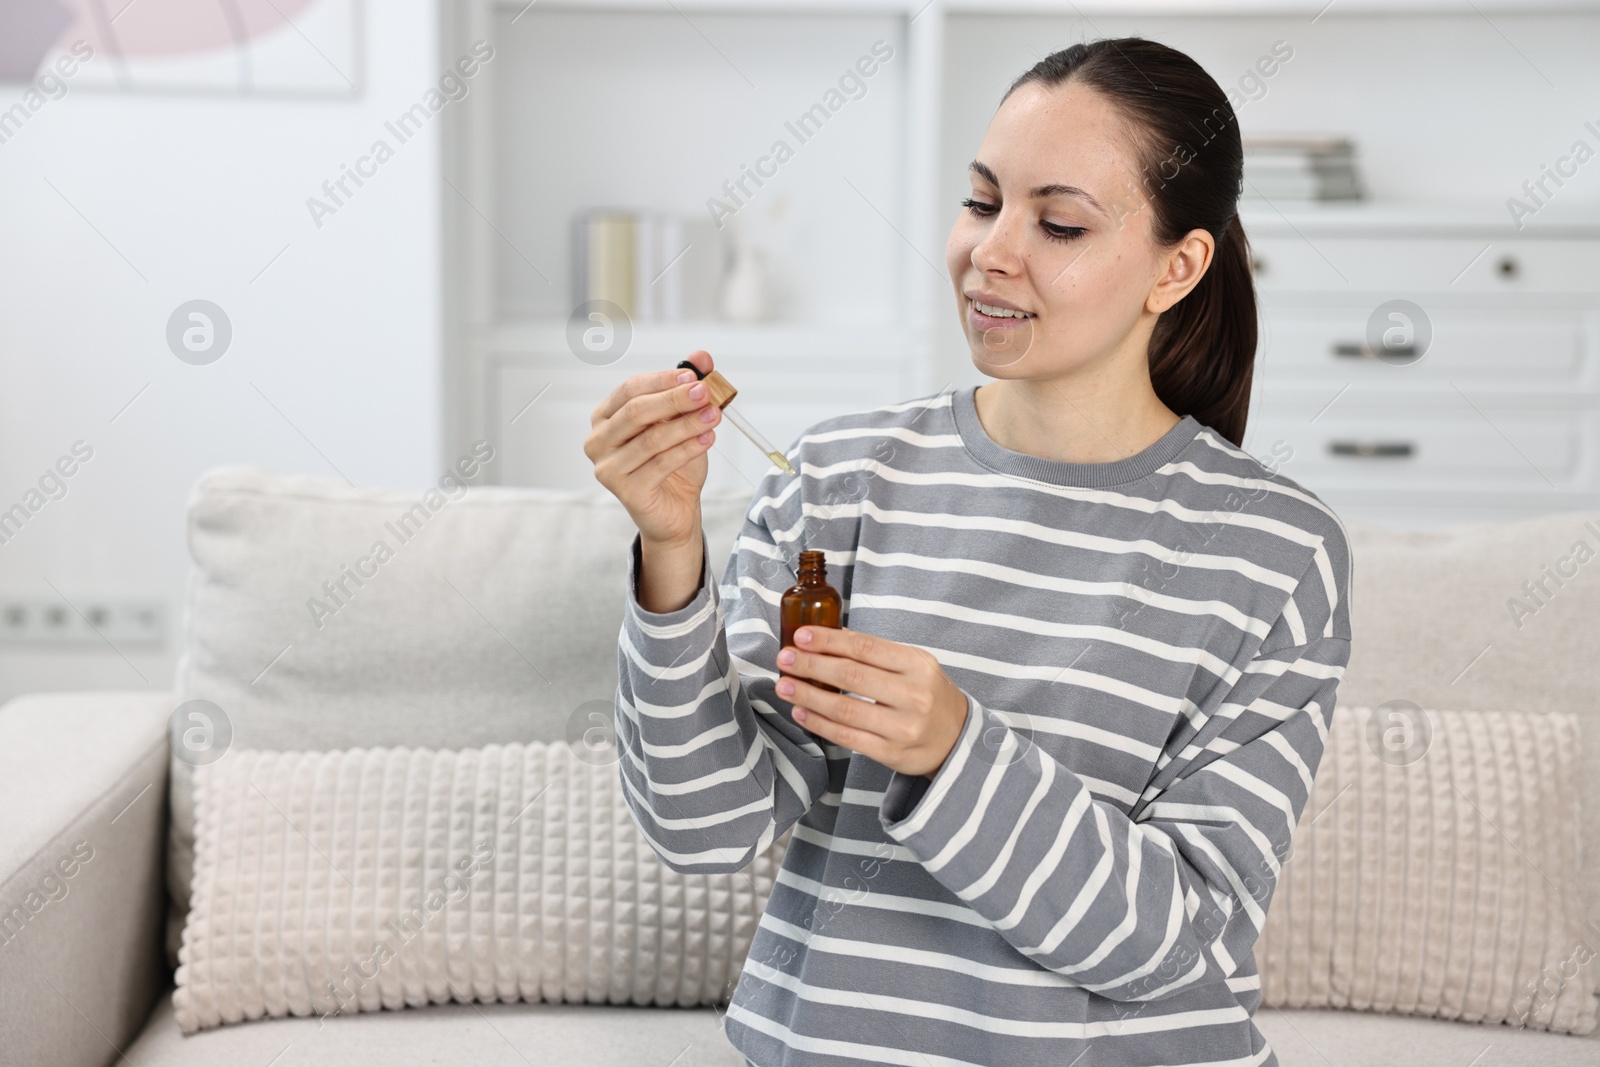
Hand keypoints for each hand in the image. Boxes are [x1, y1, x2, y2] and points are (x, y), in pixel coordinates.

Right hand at [584, 350, 721, 547]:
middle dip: (675, 399)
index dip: (662, 380)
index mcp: (605, 417)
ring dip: (687, 424)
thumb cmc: (674, 463)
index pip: (629, 389)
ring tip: (715, 416)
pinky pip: (660, 464)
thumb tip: (702, 357)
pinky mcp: (625, 491)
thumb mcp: (683, 421)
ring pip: (651, 438)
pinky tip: (707, 439)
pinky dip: (687, 449)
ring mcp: (607, 468)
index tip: (695, 376)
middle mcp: (598, 441)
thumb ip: (688, 388)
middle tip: (707, 392)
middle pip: (637, 411)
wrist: (675, 510)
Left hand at [775, 626, 968, 778]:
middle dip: (811, 665)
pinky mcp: (891, 754)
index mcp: (918, 665)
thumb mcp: (914, 664)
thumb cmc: (928, 695)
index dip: (829, 640)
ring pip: (845, 709)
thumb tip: (830, 635)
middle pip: (851, 676)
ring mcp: (903, 727)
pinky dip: (819, 724)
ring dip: (808, 696)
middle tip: (785, 658)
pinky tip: (801, 712)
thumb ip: (877, 652)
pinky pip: (847, 737)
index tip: (802, 636)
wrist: (957, 738)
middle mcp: (913, 695)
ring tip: (784, 686)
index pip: (866, 647)